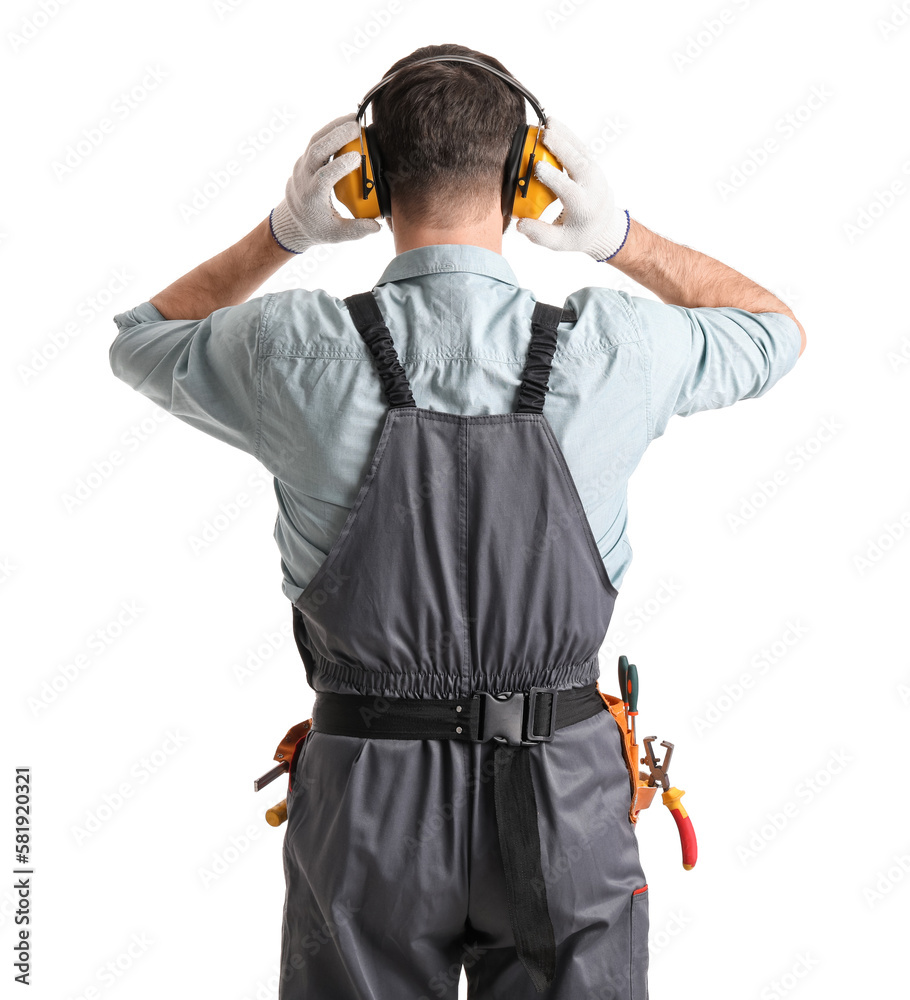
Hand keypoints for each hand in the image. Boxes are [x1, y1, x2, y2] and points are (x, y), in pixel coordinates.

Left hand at [269, 113, 381, 253]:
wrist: (293, 220)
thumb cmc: (317, 227)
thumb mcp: (336, 235)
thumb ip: (356, 231)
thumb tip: (376, 226)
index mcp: (311, 196)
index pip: (323, 177)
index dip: (339, 166)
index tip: (357, 158)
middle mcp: (304, 177)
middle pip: (316, 150)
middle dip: (336, 136)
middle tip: (357, 127)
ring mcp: (302, 165)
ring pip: (315, 140)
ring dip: (334, 127)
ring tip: (354, 119)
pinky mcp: (306, 158)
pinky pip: (317, 140)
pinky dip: (331, 130)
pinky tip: (347, 124)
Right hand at [516, 117, 629, 260]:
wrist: (605, 225)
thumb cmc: (580, 233)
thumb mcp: (560, 242)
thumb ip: (540, 235)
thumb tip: (520, 224)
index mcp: (583, 205)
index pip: (567, 188)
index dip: (552, 176)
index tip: (537, 167)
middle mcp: (591, 186)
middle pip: (577, 162)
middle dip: (561, 147)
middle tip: (544, 134)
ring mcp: (594, 172)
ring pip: (579, 150)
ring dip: (564, 135)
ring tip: (549, 122)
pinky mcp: (591, 164)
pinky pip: (579, 146)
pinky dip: (567, 134)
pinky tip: (554, 124)